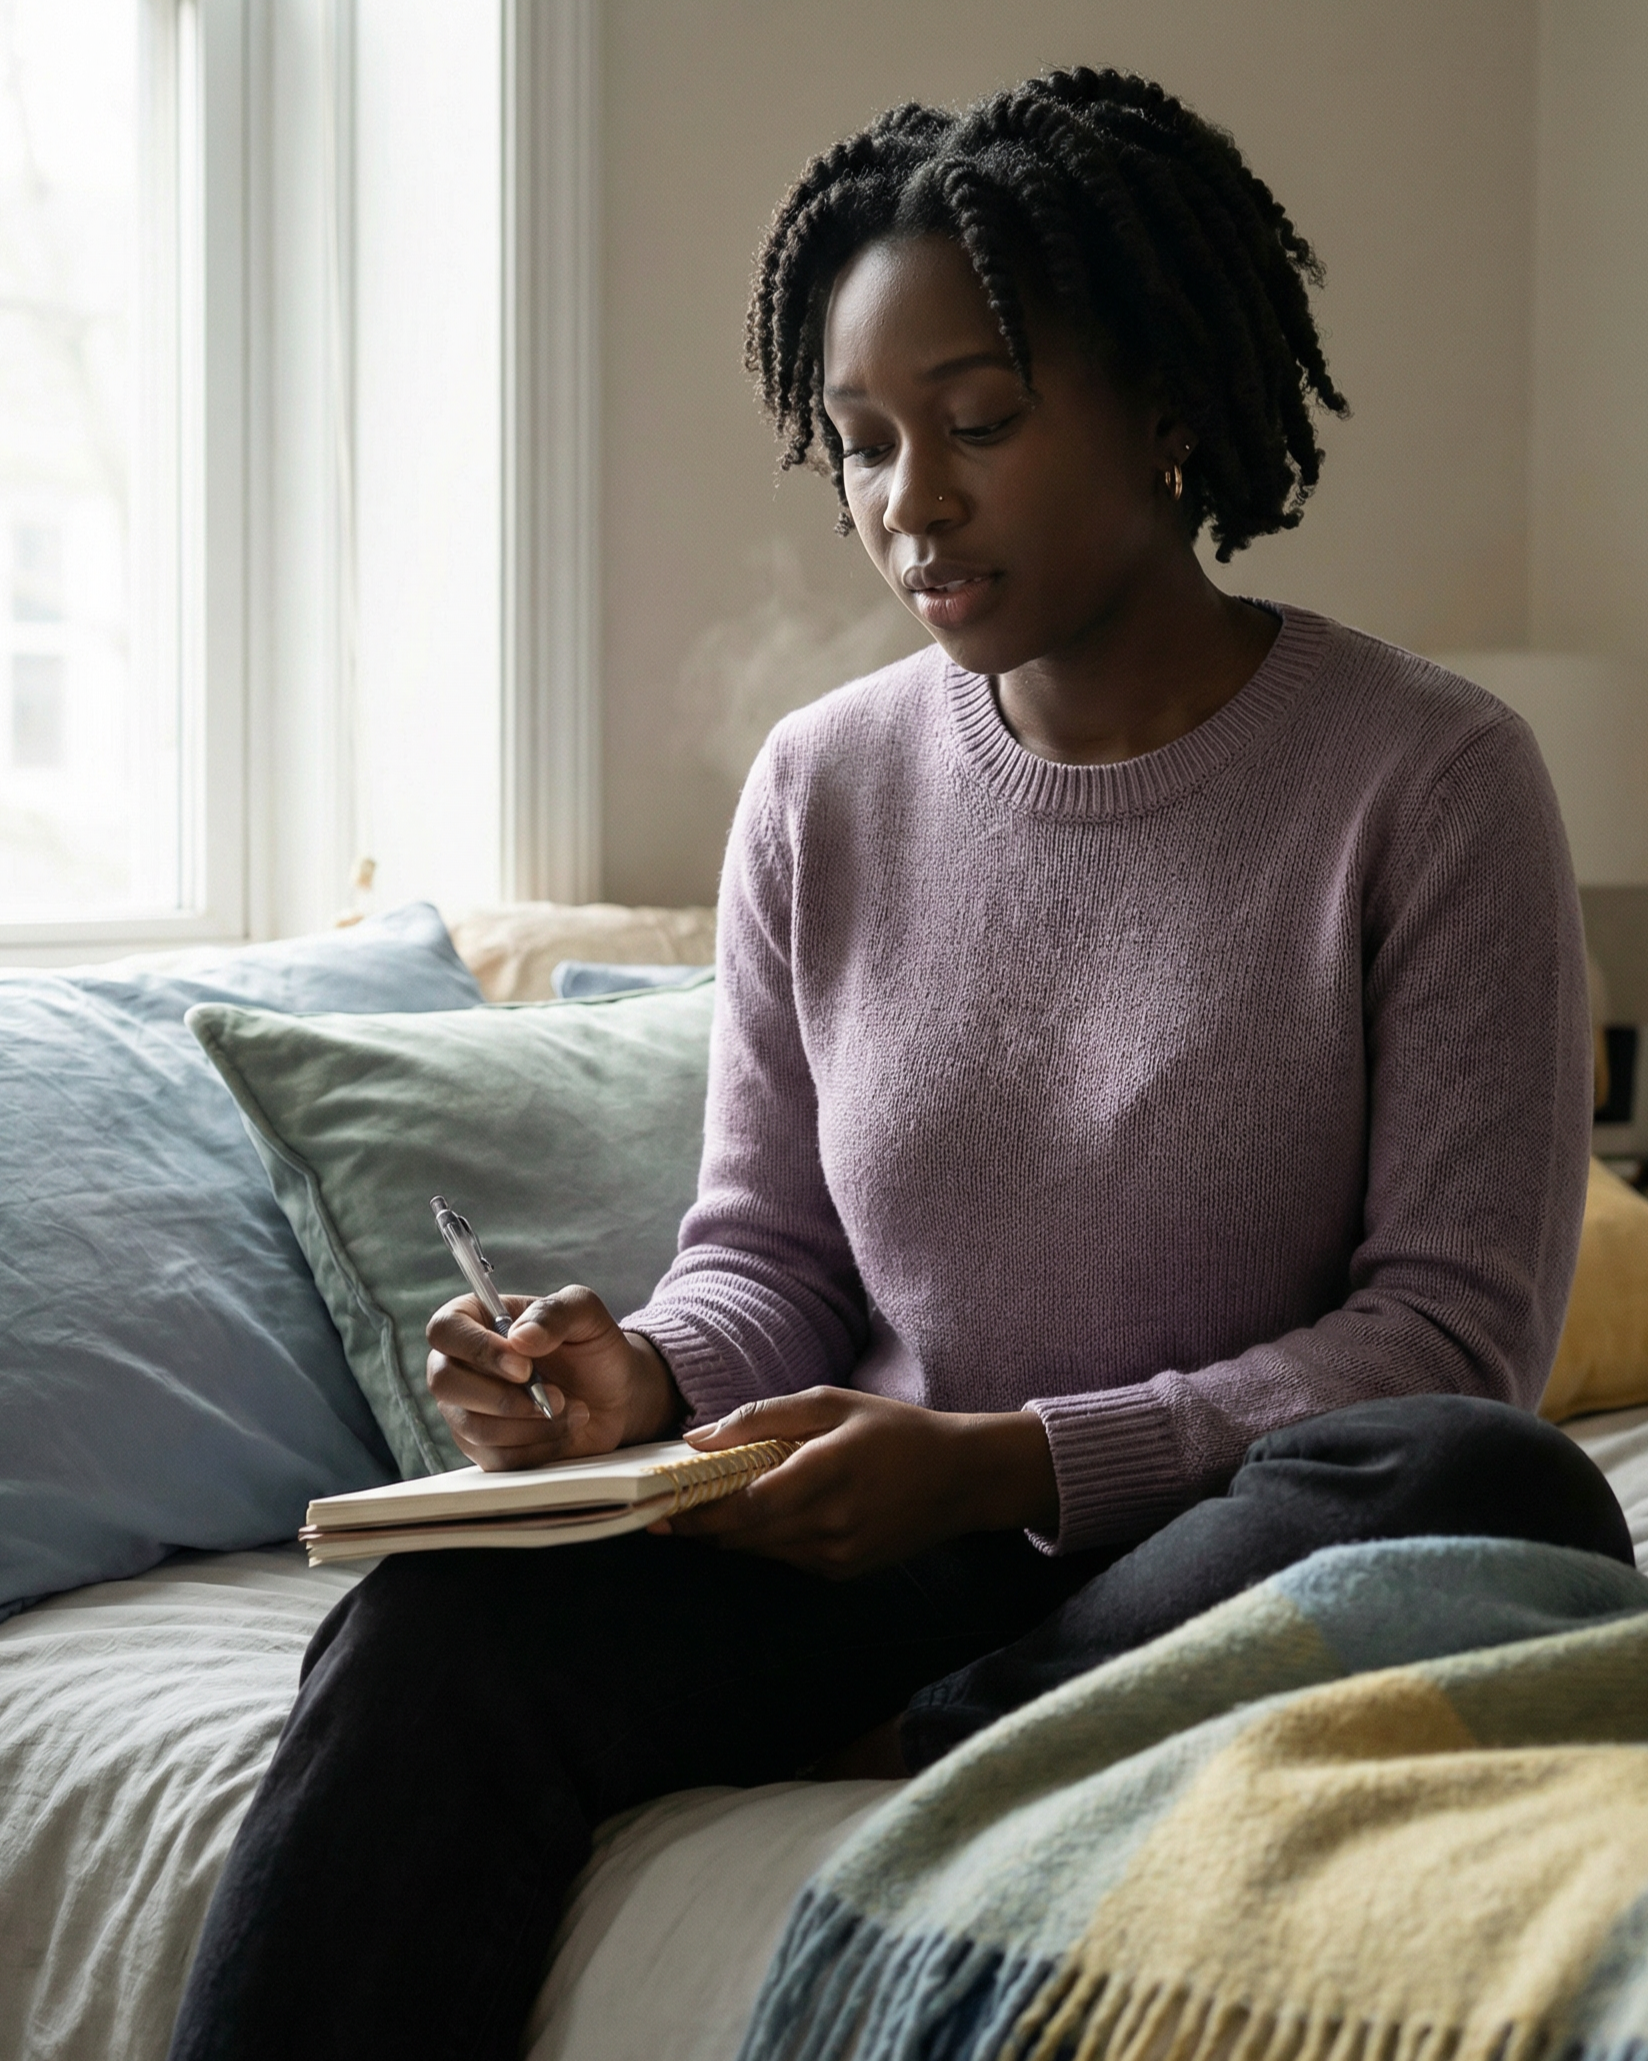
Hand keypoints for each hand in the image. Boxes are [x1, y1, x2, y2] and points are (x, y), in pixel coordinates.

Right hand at [426, 1286, 681, 1470]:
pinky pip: (496, 1459)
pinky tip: (564, 1430)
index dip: (479, 1349)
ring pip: (474, 1427)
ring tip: (571, 1409)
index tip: (524, 1367)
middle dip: (504, 1397)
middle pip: (444, 1383)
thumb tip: (520, 1337)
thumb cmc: (591, 1346)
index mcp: (474, 1319)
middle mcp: (459, 1365)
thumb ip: (554, 1313)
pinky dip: (538, 1448)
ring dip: (531, 1424)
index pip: (445, 1329)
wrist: (613, 1394)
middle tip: (556, 1396)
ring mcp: (465, 1410)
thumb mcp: (584, 1314)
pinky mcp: (482, 1449)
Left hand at [660, 1388, 1058, 1577]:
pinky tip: (764, 1513)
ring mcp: (837, 1555)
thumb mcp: (830, 1403)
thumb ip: (762, 1418)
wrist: (961, 1478)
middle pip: (741, 1536)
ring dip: (729, 1532)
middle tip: (664, 1510)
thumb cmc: (894, 1430)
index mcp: (824, 1474)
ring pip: (758, 1551)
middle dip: (700, 1525)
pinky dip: (764, 1539)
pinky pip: (785, 1558)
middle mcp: (829, 1524)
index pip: (742, 1506)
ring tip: (706, 1507)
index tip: (658, 1506)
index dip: (694, 1511)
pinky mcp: (843, 1572)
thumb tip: (699, 1438)